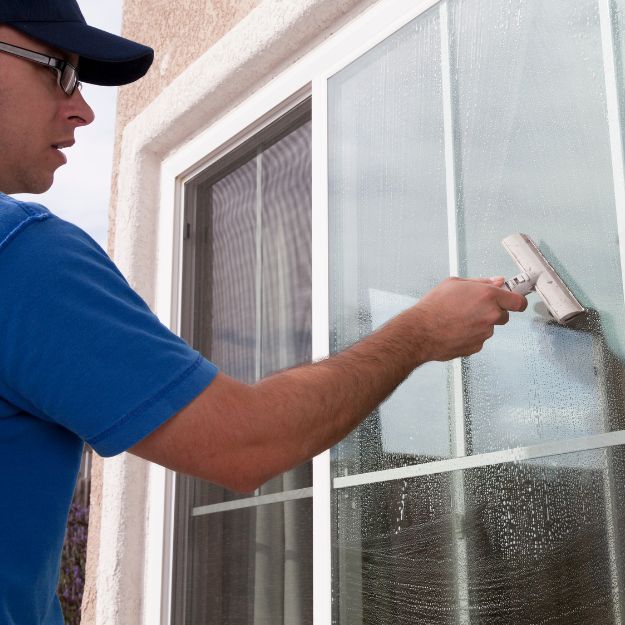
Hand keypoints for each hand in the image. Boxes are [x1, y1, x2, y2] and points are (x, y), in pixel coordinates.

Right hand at [411, 276, 526, 360]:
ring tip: (457, 319)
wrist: (420, 332)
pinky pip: (478, 339)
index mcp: (488, 296)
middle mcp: (490, 315)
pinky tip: (455, 330)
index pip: (518, 301)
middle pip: (504, 316)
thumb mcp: (454, 283)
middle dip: (493, 312)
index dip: (517, 301)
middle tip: (473, 309)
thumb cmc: (433, 307)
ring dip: (479, 324)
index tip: (515, 301)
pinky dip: (470, 335)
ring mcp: (484, 333)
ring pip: (489, 328)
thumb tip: (496, 282)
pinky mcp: (477, 346)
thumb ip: (480, 282)